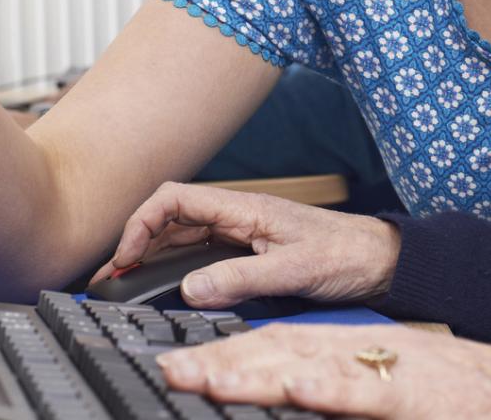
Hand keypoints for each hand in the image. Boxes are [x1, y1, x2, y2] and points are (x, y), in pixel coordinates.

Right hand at [95, 182, 399, 307]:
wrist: (381, 261)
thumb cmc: (347, 255)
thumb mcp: (294, 270)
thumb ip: (241, 279)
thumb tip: (191, 290)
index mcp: (243, 208)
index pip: (175, 200)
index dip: (141, 223)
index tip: (126, 257)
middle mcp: (237, 216)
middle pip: (170, 219)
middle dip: (134, 243)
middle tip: (109, 277)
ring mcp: (241, 233)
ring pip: (182, 237)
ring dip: (150, 255)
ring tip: (123, 281)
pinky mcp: (249, 252)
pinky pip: (200, 253)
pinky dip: (173, 266)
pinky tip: (162, 283)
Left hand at [157, 324, 490, 419]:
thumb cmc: (468, 406)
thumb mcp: (393, 402)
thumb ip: (345, 403)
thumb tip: (296, 405)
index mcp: (361, 359)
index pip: (283, 351)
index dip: (229, 356)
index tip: (180, 367)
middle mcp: (370, 356)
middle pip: (283, 351)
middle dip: (222, 360)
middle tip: (168, 370)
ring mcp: (394, 373)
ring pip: (313, 365)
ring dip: (254, 370)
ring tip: (203, 377)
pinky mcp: (421, 396)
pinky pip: (367, 392)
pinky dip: (329, 389)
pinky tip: (293, 389)